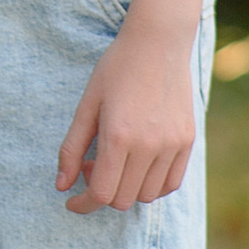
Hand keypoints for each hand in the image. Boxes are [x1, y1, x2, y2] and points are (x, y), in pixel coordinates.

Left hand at [57, 18, 196, 214]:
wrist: (158, 43)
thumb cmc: (116, 69)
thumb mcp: (86, 105)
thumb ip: (71, 148)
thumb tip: (61, 186)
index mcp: (119, 137)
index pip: (101, 194)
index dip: (83, 204)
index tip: (73, 201)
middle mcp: (149, 146)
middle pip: (123, 200)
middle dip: (102, 192)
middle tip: (93, 164)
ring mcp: (172, 145)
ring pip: (147, 195)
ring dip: (127, 188)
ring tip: (117, 159)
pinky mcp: (188, 141)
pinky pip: (170, 183)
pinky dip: (152, 184)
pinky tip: (138, 163)